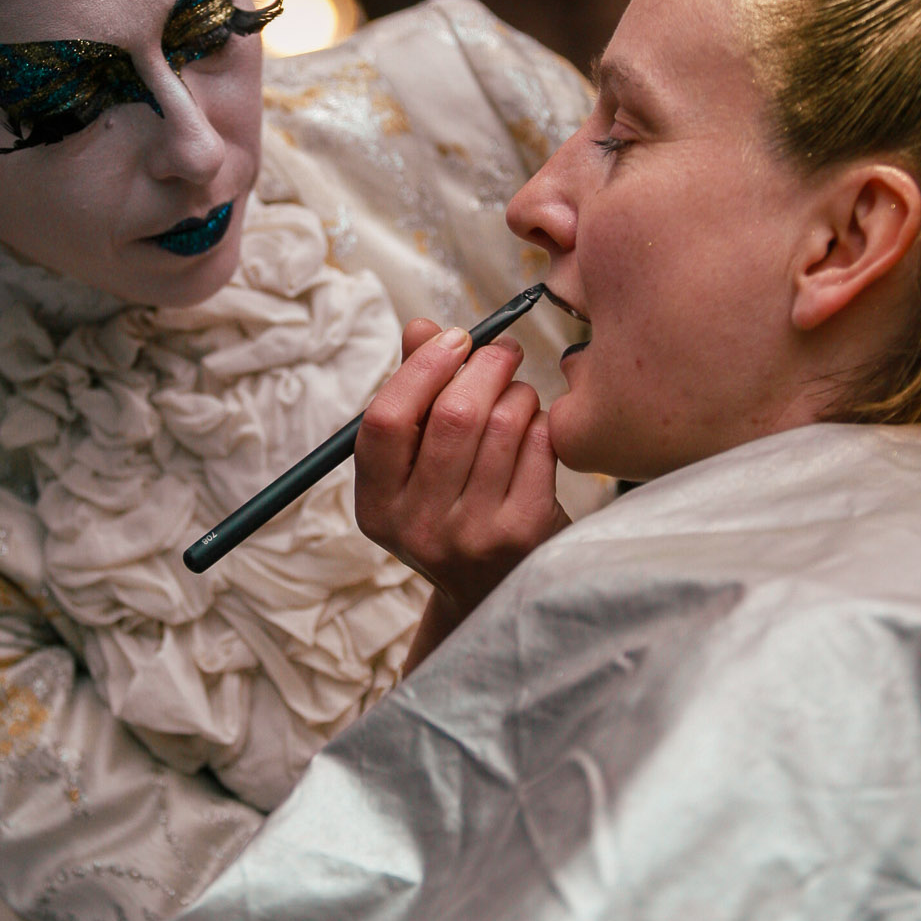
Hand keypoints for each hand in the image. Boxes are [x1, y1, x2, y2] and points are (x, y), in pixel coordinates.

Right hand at [355, 318, 566, 650]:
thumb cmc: (451, 512)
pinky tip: (537, 428)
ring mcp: (472, 534)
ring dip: (517, 392)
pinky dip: (542, 423)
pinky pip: (538, 447)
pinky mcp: (523, 534)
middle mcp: (417, 526)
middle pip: (451, 416)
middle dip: (484, 366)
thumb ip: (413, 395)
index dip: (421, 368)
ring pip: (502, 425)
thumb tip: (421, 327)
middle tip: (502, 351)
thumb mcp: (414, 468)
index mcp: (377, 506)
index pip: (385, 421)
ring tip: (519, 393)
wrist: (494, 594)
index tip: (453, 340)